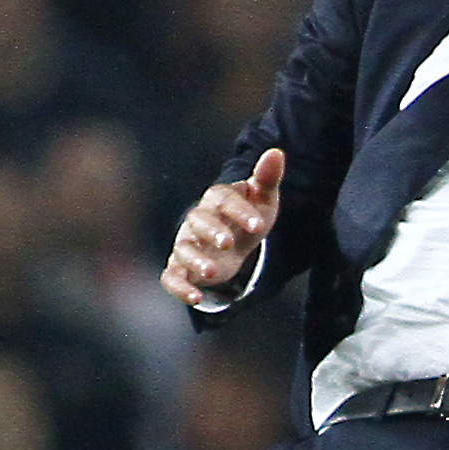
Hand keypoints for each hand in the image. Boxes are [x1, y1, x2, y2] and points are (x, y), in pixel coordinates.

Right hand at [163, 148, 283, 305]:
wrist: (235, 242)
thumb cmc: (248, 217)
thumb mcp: (262, 200)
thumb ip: (267, 178)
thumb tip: (276, 152)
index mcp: (217, 200)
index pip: (223, 199)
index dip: (239, 211)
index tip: (259, 225)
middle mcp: (197, 220)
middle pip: (198, 220)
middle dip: (212, 231)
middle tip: (229, 243)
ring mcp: (187, 244)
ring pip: (183, 249)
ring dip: (196, 260)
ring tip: (212, 273)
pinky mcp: (181, 267)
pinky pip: (172, 276)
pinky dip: (179, 287)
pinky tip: (196, 298)